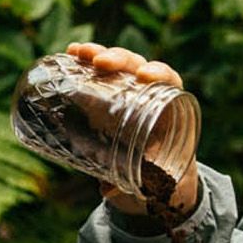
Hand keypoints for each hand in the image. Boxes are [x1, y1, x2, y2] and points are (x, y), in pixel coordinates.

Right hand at [67, 40, 198, 216]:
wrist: (158, 181)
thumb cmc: (166, 179)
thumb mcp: (157, 182)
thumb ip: (136, 185)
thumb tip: (106, 190)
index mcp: (172, 109)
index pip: (169, 80)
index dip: (159, 73)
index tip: (144, 77)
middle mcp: (152, 94)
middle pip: (138, 66)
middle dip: (120, 59)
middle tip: (100, 62)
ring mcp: (130, 92)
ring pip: (118, 64)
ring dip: (99, 53)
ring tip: (77, 52)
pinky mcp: (111, 97)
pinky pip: (101, 74)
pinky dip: (86, 62)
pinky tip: (70, 54)